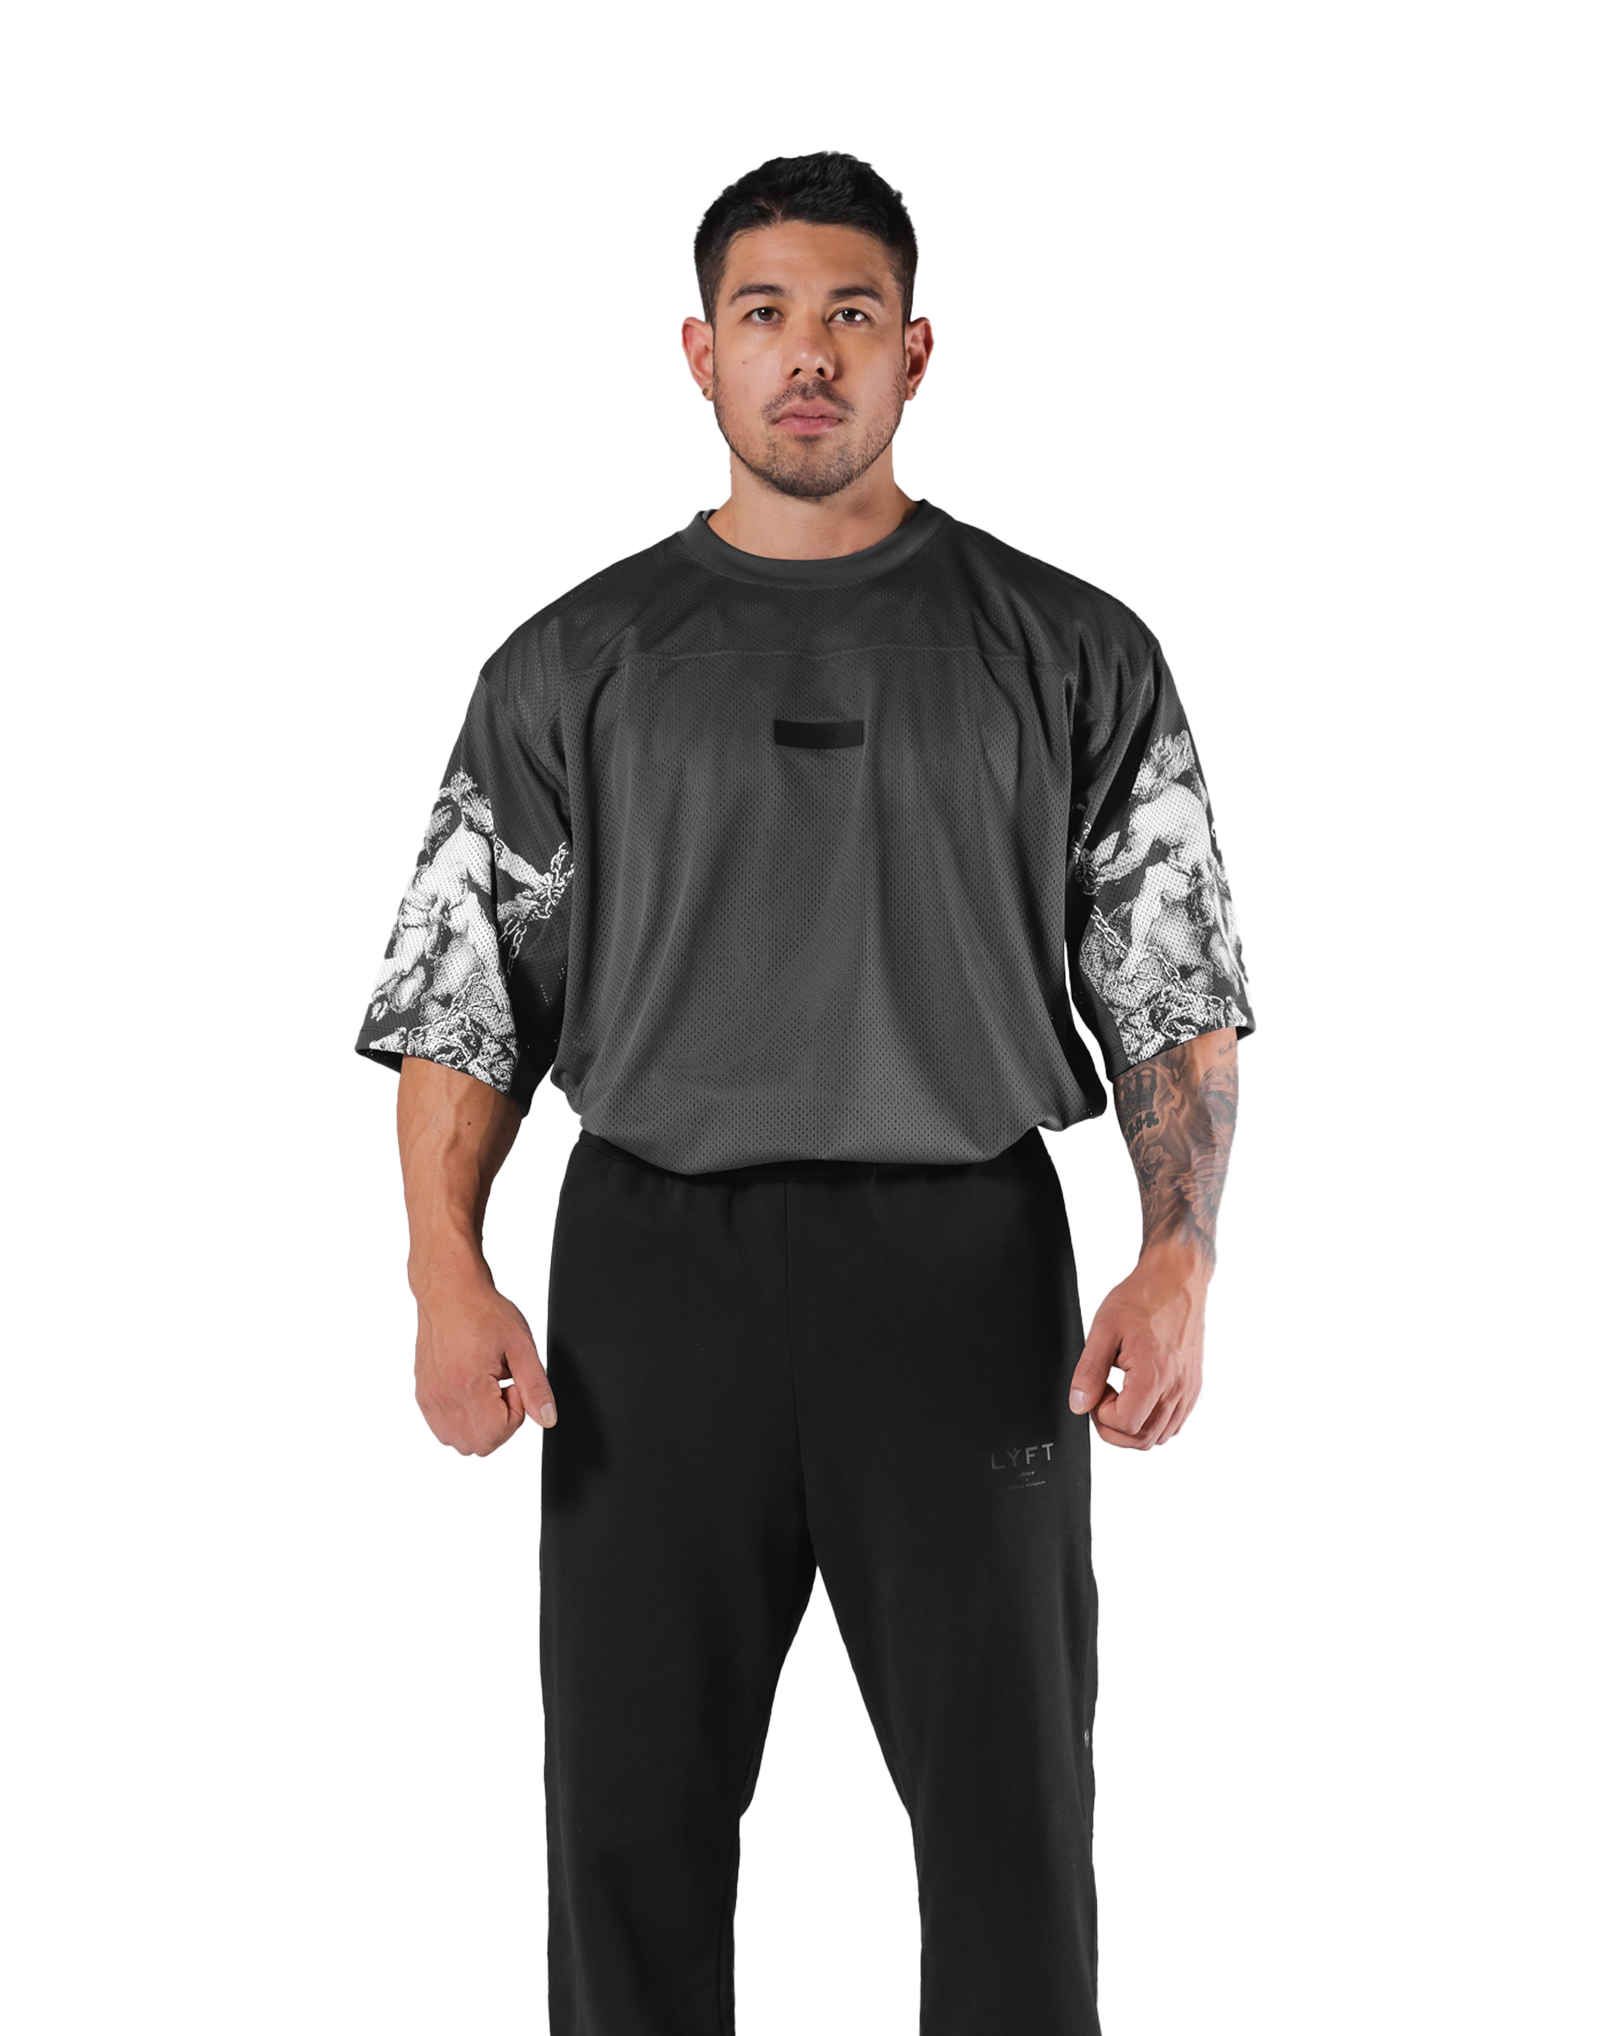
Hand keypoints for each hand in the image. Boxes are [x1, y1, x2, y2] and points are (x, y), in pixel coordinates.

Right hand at [411, 1269, 556, 1459]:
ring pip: (458, 1442)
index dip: (516, 1415)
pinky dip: (461, 1422)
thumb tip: (547, 1418)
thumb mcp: (520, 1345)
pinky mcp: (422, 1395)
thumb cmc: (482, 1311)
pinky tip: (472, 1394)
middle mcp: (443, 1396)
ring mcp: (429, 1398)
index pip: (497, 1433)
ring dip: (480, 1426)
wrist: (449, 1292)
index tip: (515, 1387)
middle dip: (500, 1424)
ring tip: (487, 1391)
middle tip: (504, 1389)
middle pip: (478, 1446)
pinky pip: (442, 1430)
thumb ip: (535, 1386)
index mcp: (468, 1383)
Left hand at [1069, 1250, 1208, 1453]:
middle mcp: (1176, 1388)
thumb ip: (1089, 1370)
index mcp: (1154, 1375)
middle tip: (1102, 1400)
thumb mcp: (1104, 1329)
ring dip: (1133, 1430)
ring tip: (1119, 1400)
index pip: (1125, 1423)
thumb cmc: (1143, 1298)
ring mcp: (1189, 1390)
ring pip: (1161, 1437)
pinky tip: (1139, 1403)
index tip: (1096, 1391)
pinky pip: (1176, 1424)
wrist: (1176, 1280)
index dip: (1101, 1414)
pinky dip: (1154, 1424)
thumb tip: (1078, 1403)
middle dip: (1113, 1428)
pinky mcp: (1194, 1387)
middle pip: (1143, 1438)